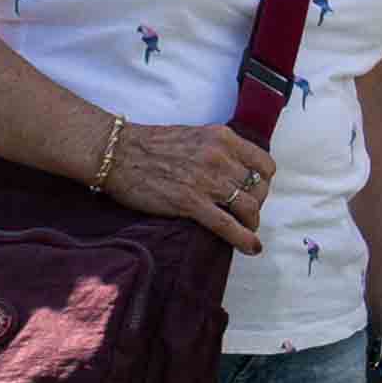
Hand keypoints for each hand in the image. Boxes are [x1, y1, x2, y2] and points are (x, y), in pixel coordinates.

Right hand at [89, 113, 270, 244]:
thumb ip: (217, 149)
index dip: (263, 181)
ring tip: (246, 230)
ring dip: (251, 222)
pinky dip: (244, 239)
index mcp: (223, 138)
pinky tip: (251, 247)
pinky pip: (228, 225)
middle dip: (256, 203)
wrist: (117, 152)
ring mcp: (207, 180)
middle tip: (245, 212)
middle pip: (259, 188)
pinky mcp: (191, 202)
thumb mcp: (195, 135)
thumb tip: (234, 170)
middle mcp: (220, 157)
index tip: (256, 190)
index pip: (264, 164)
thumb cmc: (150, 145)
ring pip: (249, 207)